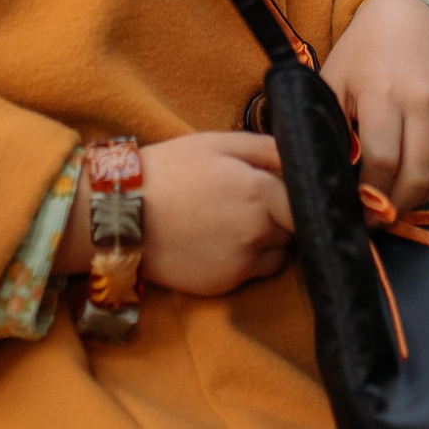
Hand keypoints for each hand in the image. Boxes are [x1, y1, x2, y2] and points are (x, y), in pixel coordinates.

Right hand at [59, 132, 291, 297]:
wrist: (121, 215)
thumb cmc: (170, 170)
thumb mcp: (218, 143)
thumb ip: (267, 148)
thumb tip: (302, 156)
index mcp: (262, 192)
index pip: (307, 200)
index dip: (299, 192)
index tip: (286, 187)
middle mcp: (259, 232)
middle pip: (295, 228)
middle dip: (283, 215)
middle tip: (253, 201)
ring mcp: (243, 263)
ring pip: (278, 253)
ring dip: (268, 240)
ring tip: (234, 222)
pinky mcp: (225, 285)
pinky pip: (253, 272)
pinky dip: (246, 259)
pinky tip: (218, 241)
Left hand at [321, 0, 428, 212]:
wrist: (409, 15)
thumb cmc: (362, 51)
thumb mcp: (334, 81)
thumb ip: (333, 126)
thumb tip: (332, 176)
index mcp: (381, 96)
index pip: (381, 163)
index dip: (369, 197)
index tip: (356, 211)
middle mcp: (420, 105)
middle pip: (414, 176)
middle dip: (393, 206)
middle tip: (375, 219)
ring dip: (415, 200)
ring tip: (392, 207)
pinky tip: (409, 186)